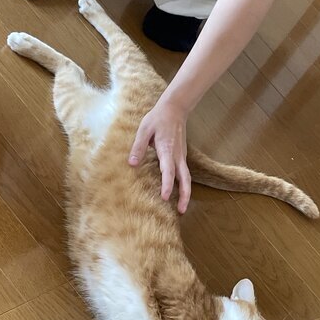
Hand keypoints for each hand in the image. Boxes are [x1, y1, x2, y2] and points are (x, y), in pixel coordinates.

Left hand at [129, 99, 191, 213]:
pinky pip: (184, 174)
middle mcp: (176, 156)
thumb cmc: (158, 118)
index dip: (167, 185)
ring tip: (182, 208)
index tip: (165, 197)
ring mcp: (181, 157)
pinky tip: (179, 194)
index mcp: (166, 149)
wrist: (175, 108)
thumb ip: (138, 147)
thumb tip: (132, 163)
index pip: (168, 171)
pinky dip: (184, 186)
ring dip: (186, 193)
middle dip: (184, 196)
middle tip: (181, 211)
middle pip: (185, 179)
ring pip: (187, 178)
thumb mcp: (144, 129)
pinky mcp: (181, 156)